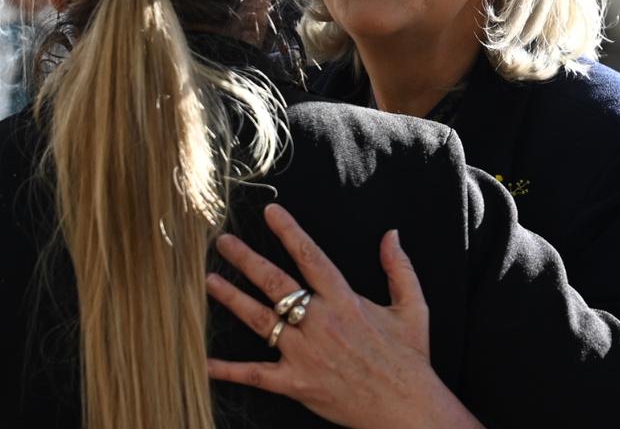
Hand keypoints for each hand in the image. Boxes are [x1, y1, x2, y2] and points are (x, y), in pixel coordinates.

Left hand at [206, 204, 482, 428]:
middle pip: (275, 283)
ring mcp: (304, 353)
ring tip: (210, 282)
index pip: (310, 256)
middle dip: (246, 259)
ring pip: (260, 320)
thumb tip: (391, 235)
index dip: (289, 231)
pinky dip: (228, 370)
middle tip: (224, 242)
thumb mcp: (413, 308)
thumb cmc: (410, 359)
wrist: (406, 407)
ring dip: (232, 299)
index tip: (270, 212)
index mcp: (345, 301)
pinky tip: (205, 361)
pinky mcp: (296, 383)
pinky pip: (256, 374)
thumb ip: (399, 268)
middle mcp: (320, 322)